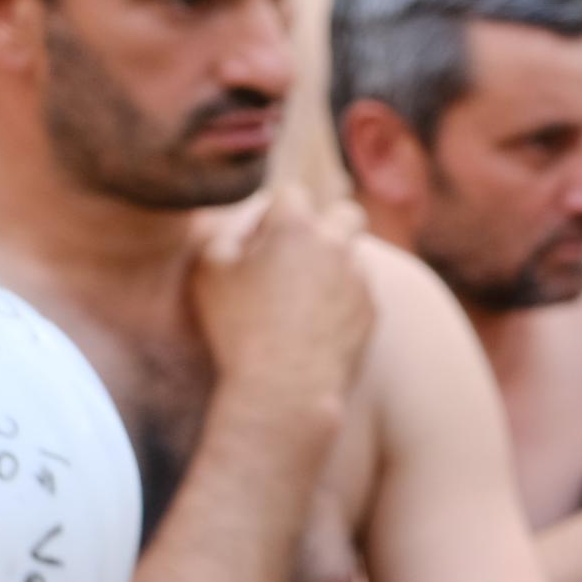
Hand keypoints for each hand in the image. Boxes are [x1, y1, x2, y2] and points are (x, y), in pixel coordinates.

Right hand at [190, 192, 370, 421]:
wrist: (285, 388)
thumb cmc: (238, 327)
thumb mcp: (209, 272)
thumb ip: (225, 234)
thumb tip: (244, 224)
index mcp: (296, 227)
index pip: (291, 193)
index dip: (273, 212)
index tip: (261, 237)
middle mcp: (337, 246)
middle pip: (344, 213)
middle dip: (325, 224)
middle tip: (297, 251)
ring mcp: (360, 280)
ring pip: (354, 256)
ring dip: (333, 265)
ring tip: (301, 296)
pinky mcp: (372, 312)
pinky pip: (360, 292)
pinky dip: (343, 298)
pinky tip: (316, 322)